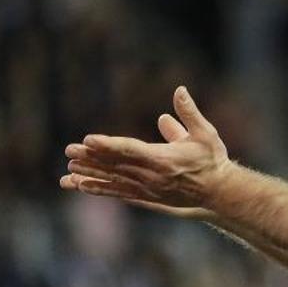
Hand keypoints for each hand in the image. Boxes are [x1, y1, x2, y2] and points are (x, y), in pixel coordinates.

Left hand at [61, 86, 232, 211]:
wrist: (219, 192)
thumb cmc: (212, 160)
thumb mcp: (206, 133)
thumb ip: (189, 112)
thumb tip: (179, 90)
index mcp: (164, 159)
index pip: (130, 150)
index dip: (108, 145)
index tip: (88, 139)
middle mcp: (152, 176)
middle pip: (116, 166)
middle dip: (91, 158)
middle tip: (69, 151)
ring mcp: (148, 189)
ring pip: (113, 181)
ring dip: (90, 175)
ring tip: (69, 172)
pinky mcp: (147, 197)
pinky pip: (118, 192)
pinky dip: (100, 189)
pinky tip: (82, 185)